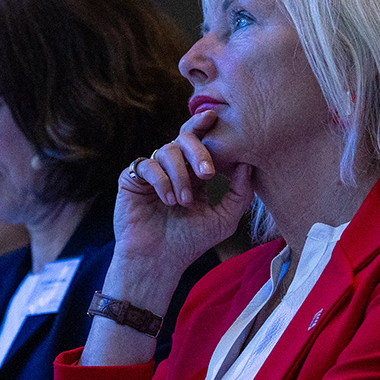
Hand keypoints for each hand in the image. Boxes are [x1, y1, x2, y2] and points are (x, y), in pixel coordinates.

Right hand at [118, 110, 253, 281]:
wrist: (158, 261)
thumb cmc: (191, 243)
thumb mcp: (224, 219)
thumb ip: (240, 192)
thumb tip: (248, 162)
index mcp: (193, 172)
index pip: (201, 141)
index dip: (205, 126)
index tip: (215, 118)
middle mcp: (172, 167)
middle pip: (184, 137)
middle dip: (199, 151)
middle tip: (208, 174)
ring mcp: (152, 171)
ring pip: (167, 150)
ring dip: (180, 175)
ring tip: (184, 202)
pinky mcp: (131, 179)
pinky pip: (146, 165)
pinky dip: (161, 180)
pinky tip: (167, 201)